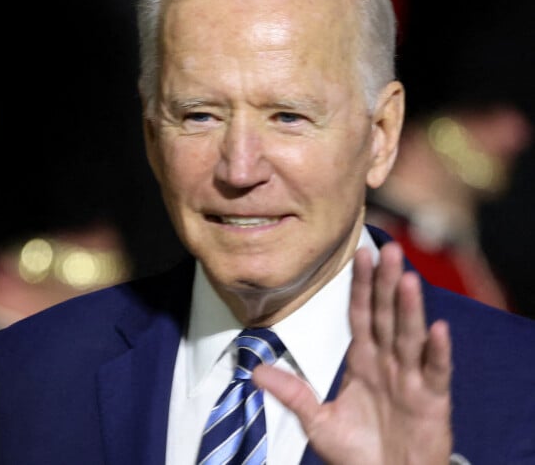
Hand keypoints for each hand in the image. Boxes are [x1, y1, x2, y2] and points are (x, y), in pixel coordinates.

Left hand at [253, 242, 452, 464]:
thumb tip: (254, 371)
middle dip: (386, 282)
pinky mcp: (432, 401)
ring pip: (409, 335)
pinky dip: (437, 352)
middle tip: (389, 249)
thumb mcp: (317, 421)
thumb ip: (292, 393)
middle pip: (386, 315)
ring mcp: (411, 378)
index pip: (360, 314)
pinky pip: (435, 372)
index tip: (360, 256)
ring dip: (409, 307)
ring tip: (407, 278)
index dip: (361, 285)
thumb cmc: (357, 452)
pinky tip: (438, 329)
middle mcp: (388, 361)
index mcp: (363, 360)